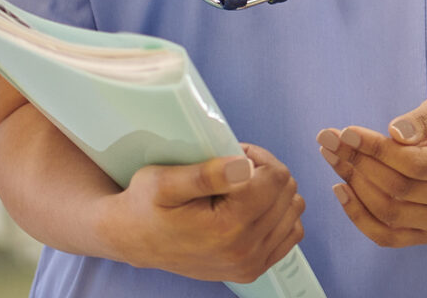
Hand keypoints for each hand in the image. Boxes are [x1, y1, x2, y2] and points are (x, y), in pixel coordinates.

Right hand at [99, 145, 303, 283]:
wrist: (133, 239)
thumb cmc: (146, 205)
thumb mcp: (164, 182)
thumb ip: (207, 173)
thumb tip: (246, 166)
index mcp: (226, 228)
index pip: (276, 177)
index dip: (258, 157)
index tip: (234, 156)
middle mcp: (243, 252)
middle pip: (288, 191)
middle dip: (266, 172)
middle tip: (235, 170)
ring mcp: (250, 265)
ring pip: (294, 209)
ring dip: (273, 192)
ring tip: (242, 189)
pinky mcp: (252, 270)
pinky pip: (291, 232)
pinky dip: (278, 214)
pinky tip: (252, 208)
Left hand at [318, 95, 426, 246]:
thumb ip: (422, 118)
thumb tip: (396, 134)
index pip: (415, 163)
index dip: (378, 150)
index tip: (346, 132)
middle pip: (398, 188)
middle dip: (358, 162)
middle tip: (329, 141)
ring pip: (388, 211)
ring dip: (354, 184)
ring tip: (333, 157)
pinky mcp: (423, 237)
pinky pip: (385, 236)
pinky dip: (358, 215)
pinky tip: (340, 189)